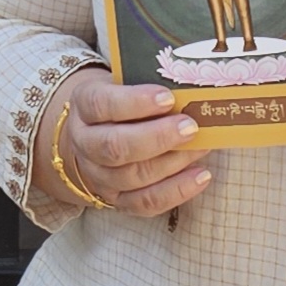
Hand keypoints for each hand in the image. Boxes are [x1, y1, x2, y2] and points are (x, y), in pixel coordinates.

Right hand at [35, 70, 211, 216]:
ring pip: (131, 176)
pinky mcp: (115, 199)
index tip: (168, 98)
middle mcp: (84, 143)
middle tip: (190, 127)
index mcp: (84, 105)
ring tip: (201, 147)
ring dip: (172, 163)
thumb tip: (193, 90)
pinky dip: (176, 191)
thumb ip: (151, 85)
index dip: (135, 102)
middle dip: (157, 137)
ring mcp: (97, 175)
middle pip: (115, 146)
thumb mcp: (126, 82)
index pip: (102, 105)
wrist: (98, 131)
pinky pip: (144, 203)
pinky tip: (201, 176)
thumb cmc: (122, 101)